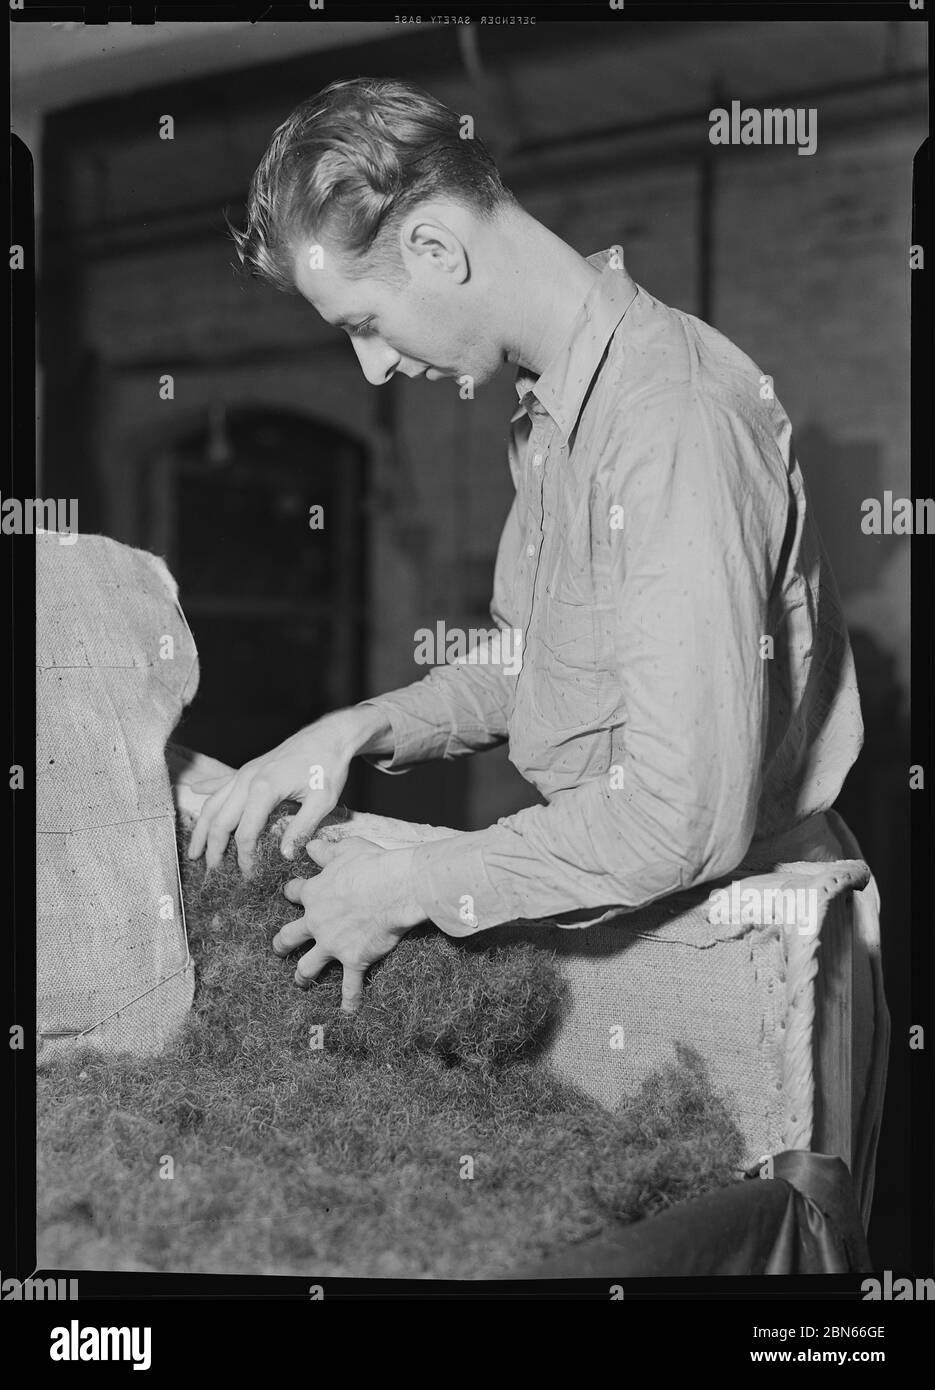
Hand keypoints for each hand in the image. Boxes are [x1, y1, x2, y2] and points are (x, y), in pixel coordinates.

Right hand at [187, 707, 385, 875]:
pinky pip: (222, 782)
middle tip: (212, 872)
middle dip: (213, 849)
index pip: (244, 833)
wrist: (329, 735)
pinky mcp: (249, 768)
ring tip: (193, 851)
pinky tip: (195, 791)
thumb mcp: (322, 801)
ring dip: (201, 829)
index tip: (249, 874)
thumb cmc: (328, 766)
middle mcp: (247, 780)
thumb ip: (301, 829)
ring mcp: (245, 772)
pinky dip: (207, 790)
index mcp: (264, 790)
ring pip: (213, 803)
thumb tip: (283, 856)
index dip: (244, 857)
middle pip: (219, 820)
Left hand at [272, 838, 425, 1011]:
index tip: (292, 893)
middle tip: (279, 949)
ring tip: (300, 982)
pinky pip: (349, 988)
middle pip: (288, 937)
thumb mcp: (346, 849)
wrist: (395, 888)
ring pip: (308, 967)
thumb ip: (326, 851)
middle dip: (282, 944)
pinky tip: (346, 1015)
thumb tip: (311, 846)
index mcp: (314, 893)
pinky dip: (348, 1003)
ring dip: (302, 976)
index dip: (292, 892)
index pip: (293, 893)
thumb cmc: (372, 865)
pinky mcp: (353, 960)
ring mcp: (333, 945)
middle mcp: (316, 922)